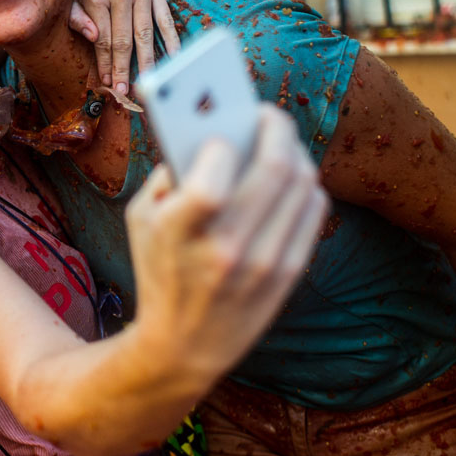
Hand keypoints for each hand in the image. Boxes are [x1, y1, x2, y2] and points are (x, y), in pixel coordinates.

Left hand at [73, 0, 180, 94]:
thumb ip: (76, 15)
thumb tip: (92, 38)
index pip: (102, 38)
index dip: (105, 63)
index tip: (106, 82)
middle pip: (123, 39)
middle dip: (124, 68)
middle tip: (125, 90)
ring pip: (145, 32)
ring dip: (146, 61)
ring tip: (147, 82)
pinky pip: (165, 18)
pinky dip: (170, 39)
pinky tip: (173, 58)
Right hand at [126, 105, 327, 381]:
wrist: (183, 344)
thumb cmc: (159, 268)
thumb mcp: (141, 220)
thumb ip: (170, 171)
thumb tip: (214, 128)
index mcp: (181, 233)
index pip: (211, 181)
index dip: (219, 146)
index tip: (219, 134)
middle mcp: (228, 248)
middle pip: (273, 167)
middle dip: (273, 126)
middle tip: (264, 111)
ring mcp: (265, 261)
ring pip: (301, 181)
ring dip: (293, 148)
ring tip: (279, 135)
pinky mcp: (290, 270)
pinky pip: (314, 206)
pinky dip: (305, 179)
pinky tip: (292, 169)